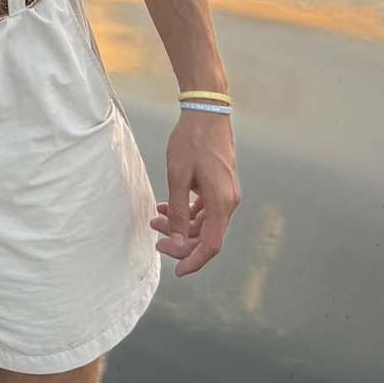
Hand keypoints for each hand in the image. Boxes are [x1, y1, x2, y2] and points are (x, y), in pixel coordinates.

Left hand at [150, 110, 239, 275]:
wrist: (207, 111)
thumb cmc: (192, 141)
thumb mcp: (178, 176)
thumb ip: (178, 210)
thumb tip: (177, 239)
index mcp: (221, 202)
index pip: (211, 245)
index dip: (194, 261)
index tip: (177, 271)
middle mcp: (228, 201)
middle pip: (207, 236)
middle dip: (181, 241)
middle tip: (156, 237)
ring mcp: (226, 193)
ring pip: (204, 222)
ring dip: (181, 225)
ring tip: (155, 218)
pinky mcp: (220, 185)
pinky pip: (205, 208)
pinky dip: (187, 211)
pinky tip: (166, 207)